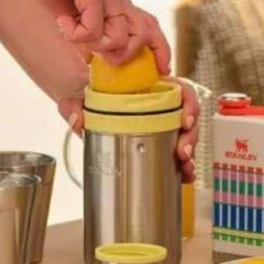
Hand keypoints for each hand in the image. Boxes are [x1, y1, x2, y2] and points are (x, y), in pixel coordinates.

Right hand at [11, 0, 170, 71]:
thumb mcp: (71, 8)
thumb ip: (82, 29)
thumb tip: (87, 57)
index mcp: (116, 0)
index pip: (150, 26)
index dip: (160, 50)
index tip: (163, 69)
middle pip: (143, 37)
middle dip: (121, 56)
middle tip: (91, 50)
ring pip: (119, 39)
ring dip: (93, 45)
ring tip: (70, 29)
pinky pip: (94, 29)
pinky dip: (76, 34)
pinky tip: (62, 21)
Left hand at [57, 76, 199, 183]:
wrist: (82, 105)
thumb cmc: (87, 96)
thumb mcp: (78, 96)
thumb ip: (74, 105)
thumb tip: (77, 121)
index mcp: (149, 87)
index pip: (180, 89)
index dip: (188, 104)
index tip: (184, 121)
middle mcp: (160, 103)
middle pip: (187, 115)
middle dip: (190, 136)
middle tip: (183, 153)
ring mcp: (160, 122)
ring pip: (184, 135)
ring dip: (189, 152)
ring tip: (185, 169)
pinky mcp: (156, 140)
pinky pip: (174, 150)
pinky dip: (182, 165)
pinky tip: (183, 176)